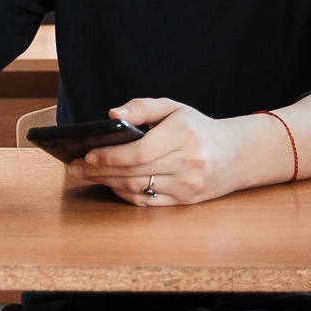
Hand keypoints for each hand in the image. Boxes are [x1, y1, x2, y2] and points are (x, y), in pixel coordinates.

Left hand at [64, 98, 255, 206]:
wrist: (235, 155)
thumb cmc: (196, 128)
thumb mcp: (173, 108)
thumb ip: (141, 107)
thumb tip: (112, 115)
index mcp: (184, 136)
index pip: (140, 152)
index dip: (111, 156)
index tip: (88, 154)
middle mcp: (188, 164)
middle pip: (135, 172)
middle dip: (100, 171)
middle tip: (75, 167)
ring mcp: (187, 186)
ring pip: (138, 189)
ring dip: (108, 183)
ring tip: (86, 174)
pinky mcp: (185, 202)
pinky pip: (147, 202)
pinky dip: (125, 194)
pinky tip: (110, 184)